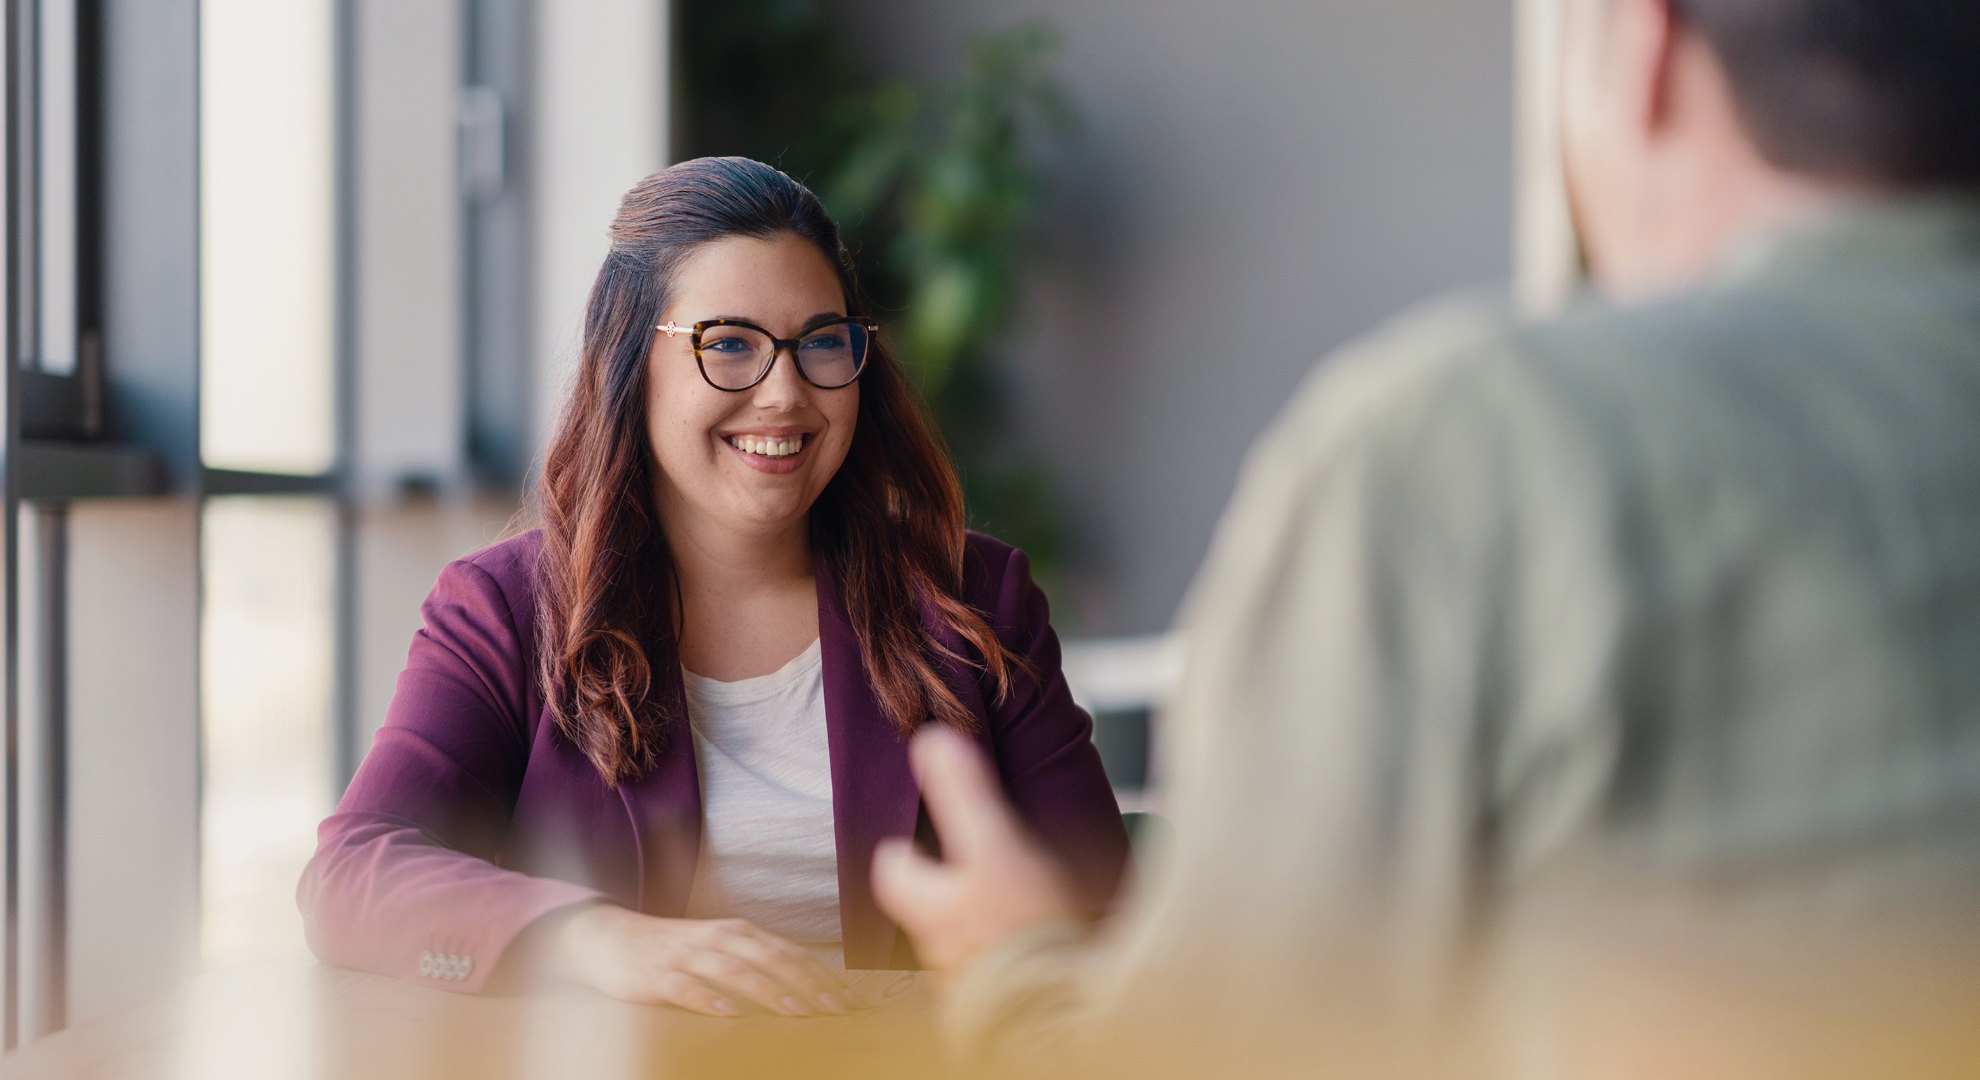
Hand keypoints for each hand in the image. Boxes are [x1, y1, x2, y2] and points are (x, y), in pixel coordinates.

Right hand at [542, 903, 854, 1017]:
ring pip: (735, 971)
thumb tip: (803, 988)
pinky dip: (709, 999)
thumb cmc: (675, 950)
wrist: (610, 937)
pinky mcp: (657, 974)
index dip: (823, 976)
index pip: (791, 953)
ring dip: (769, 991)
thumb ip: (755, 963)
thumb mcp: (719, 949)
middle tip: (837, 1010)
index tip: (851, 1001)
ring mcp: (687, 954)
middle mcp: (718, 938)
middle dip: (809, 985)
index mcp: (739, 932)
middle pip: (772, 959)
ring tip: (796, 1013)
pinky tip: (729, 1014)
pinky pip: (686, 987)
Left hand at [871, 724, 1081, 979]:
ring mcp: (968, 979)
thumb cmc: (1025, 923)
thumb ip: (963, 793)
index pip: (891, 871)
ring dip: (973, 924)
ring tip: (1006, 905)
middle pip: (925, 908)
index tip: (920, 841)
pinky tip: (1029, 945)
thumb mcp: (996, 843)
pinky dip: (1002, 955)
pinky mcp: (1002, 1000)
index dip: (902, 852)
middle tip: (969, 867)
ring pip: (956, 940)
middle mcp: (939, 946)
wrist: (1064, 1004)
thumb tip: (931, 739)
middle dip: (943, 889)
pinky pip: (991, 971)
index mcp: (930, 905)